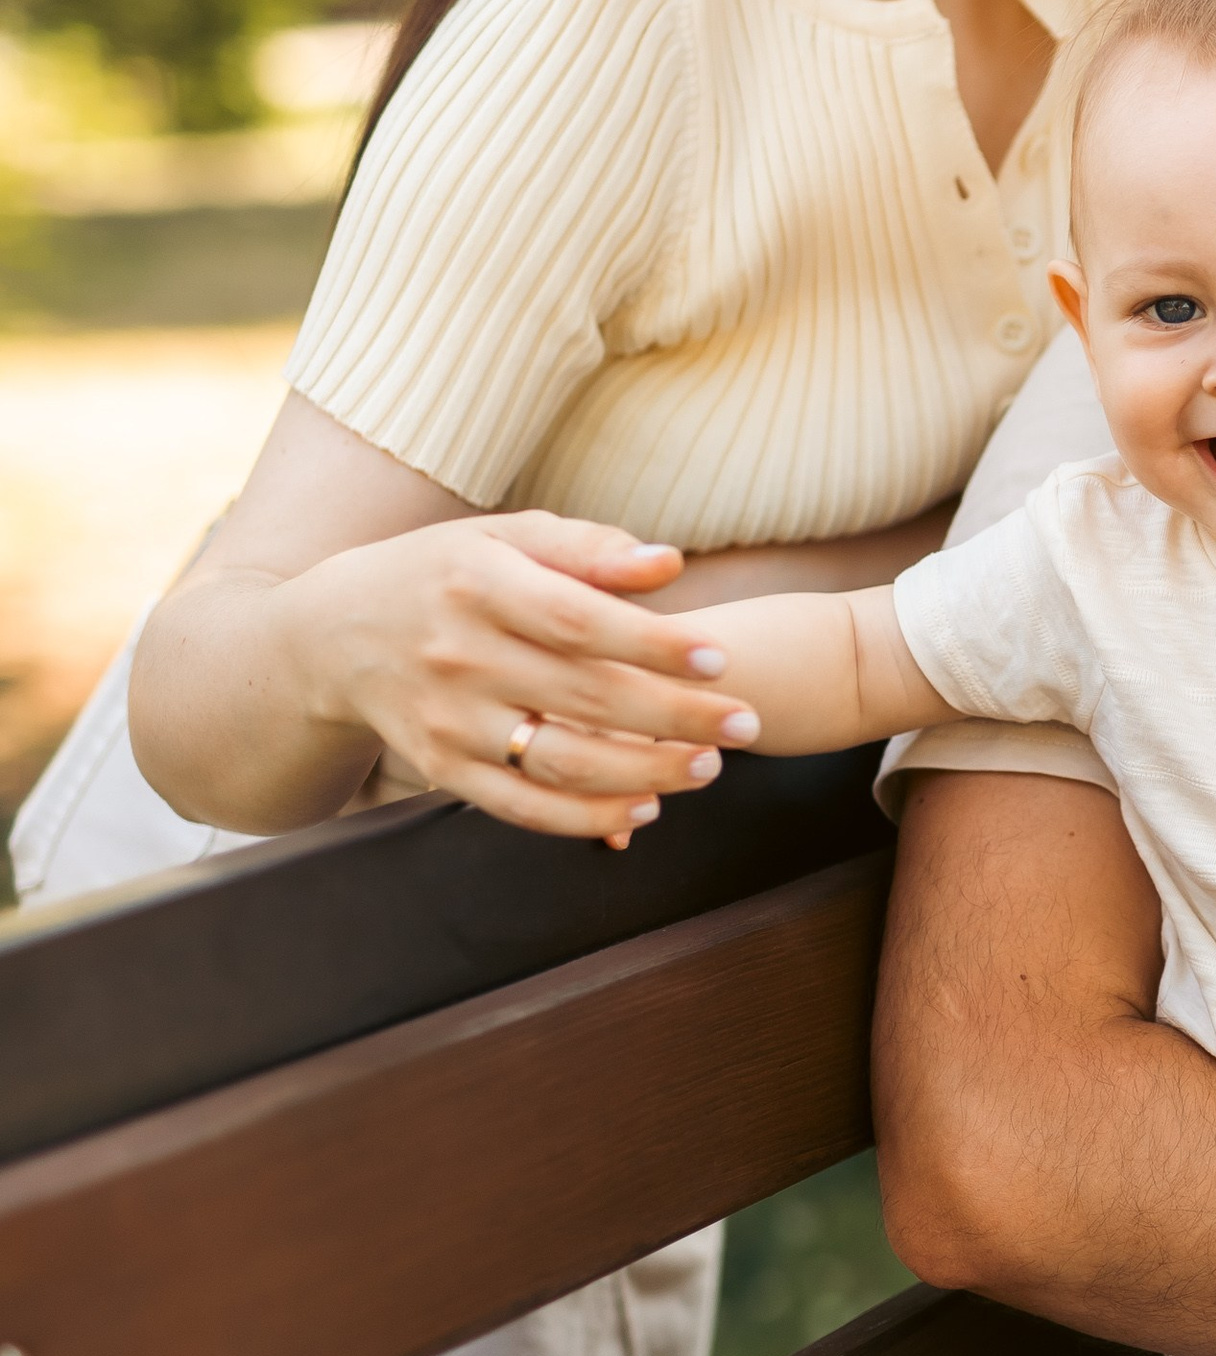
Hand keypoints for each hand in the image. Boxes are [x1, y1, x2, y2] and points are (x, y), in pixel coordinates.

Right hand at [302, 512, 759, 841]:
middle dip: (676, 716)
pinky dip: (586, 817)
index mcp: (477, 585)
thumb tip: (668, 564)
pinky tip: (644, 807)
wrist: (330, 636)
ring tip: (707, 766)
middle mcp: (457, 656)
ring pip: (560, 761)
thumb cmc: (440, 575)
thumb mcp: (501, 538)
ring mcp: (446, 720)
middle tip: (744, 723)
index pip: (579, 620)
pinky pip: (521, 807)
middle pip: (584, 696)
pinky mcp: (439, 769)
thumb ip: (586, 547)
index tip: (720, 658)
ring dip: (645, 772)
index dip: (654, 644)